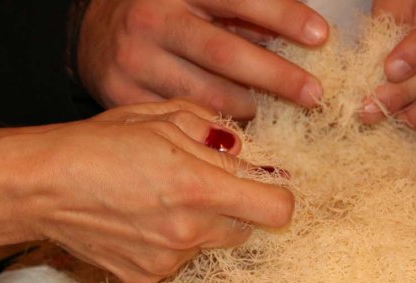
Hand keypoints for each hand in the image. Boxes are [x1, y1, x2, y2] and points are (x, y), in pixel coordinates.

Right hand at [8, 101, 293, 282]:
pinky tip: (137, 223)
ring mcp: (167, 261)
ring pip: (210, 244)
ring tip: (157, 201)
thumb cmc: (95, 143)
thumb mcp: (159, 118)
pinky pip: (178, 261)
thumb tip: (246, 152)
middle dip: (236, 207)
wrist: (36, 188)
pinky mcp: (145, 279)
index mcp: (198, 187)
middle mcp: (189, 232)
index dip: (277, 195)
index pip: (277, 210)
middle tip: (201, 185)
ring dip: (200, 224)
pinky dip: (168, 244)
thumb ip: (212, 132)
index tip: (264, 185)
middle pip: (247, 229)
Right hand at [76, 0, 328, 119]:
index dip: (283, 16)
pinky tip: (241, 136)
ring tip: (281, 116)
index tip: (321, 36)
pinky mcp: (121, 98)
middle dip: (278, 77)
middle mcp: (151, 21)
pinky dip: (216, 131)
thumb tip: (303, 35)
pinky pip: (182, 122)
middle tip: (314, 94)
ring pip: (207, 97)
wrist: (94, 33)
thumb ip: (242, 13)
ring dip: (252, 110)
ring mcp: (133, 62)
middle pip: (226, 54)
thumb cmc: (165, 13)